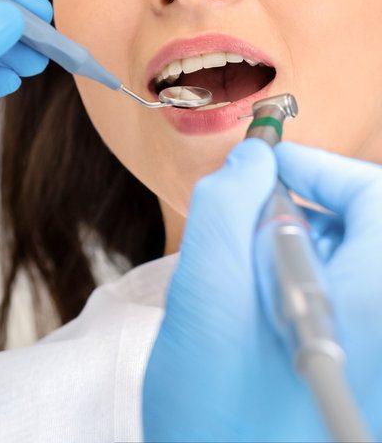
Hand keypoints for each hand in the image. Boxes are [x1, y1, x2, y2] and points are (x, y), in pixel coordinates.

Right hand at [142, 139, 381, 441]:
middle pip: (371, 230)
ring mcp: (377, 353)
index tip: (268, 166)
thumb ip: (227, 209)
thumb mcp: (205, 295)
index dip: (322, 168)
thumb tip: (253, 160)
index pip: (376, 199)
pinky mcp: (363, 371)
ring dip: (303, 246)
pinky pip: (350, 302)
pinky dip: (306, 283)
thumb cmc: (212, 410)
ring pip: (357, 265)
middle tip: (249, 222)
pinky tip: (261, 306)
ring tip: (247, 271)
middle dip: (308, 208)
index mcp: (372, 304)